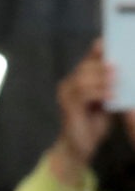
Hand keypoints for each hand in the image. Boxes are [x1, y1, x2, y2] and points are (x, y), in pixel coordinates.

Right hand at [52, 40, 113, 187]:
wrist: (79, 146)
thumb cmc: (94, 123)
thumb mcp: (106, 99)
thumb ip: (111, 84)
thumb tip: (125, 70)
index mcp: (78, 80)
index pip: (88, 58)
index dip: (98, 50)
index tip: (110, 44)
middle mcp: (68, 84)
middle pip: (85, 66)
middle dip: (104, 65)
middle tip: (121, 68)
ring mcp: (65, 96)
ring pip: (83, 78)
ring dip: (103, 79)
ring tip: (118, 82)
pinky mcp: (67, 108)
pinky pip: (83, 94)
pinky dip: (99, 93)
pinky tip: (112, 97)